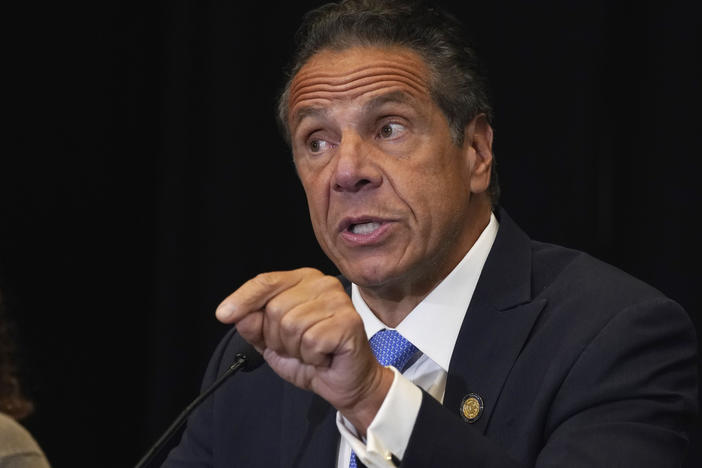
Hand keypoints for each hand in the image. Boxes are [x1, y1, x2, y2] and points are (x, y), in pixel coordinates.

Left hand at [216, 268, 393, 433]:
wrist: (344, 382)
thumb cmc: (312, 357)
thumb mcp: (272, 342)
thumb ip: (254, 326)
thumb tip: (237, 315)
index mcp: (303, 280)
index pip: (266, 281)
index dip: (243, 298)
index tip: (223, 314)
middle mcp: (323, 284)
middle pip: (275, 308)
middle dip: (277, 337)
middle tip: (296, 347)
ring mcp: (338, 301)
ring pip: (292, 325)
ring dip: (295, 349)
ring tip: (310, 352)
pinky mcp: (349, 321)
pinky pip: (311, 340)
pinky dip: (312, 357)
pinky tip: (323, 356)